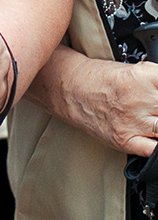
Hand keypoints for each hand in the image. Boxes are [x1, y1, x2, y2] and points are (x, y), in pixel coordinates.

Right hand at [41, 53, 157, 158]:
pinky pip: (154, 150)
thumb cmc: (98, 78)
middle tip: (156, 109)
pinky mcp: (125, 139)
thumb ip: (156, 81)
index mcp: (144, 76)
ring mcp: (134, 121)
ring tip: (153, 119)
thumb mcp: (133, 69)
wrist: (71, 88)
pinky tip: (152, 136)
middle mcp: (140, 99)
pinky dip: (157, 146)